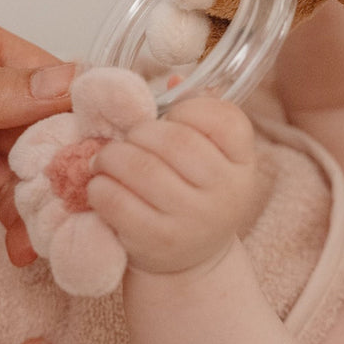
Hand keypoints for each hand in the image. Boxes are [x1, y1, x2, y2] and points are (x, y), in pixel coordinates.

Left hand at [86, 96, 255, 276]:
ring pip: (141, 168)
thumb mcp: (211, 160)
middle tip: (127, 139)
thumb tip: (174, 79)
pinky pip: (117, 201)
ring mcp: (194, 219)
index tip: (170, 120)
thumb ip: (196, 118)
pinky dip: (100, 187)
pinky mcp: (158, 240)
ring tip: (106, 159)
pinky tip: (101, 186)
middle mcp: (226, 192)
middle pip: (175, 140)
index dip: (188, 109)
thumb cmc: (196, 197)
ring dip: (112, 157)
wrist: (192, 263)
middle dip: (139, 132)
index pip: (223, 119)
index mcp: (243, 163)